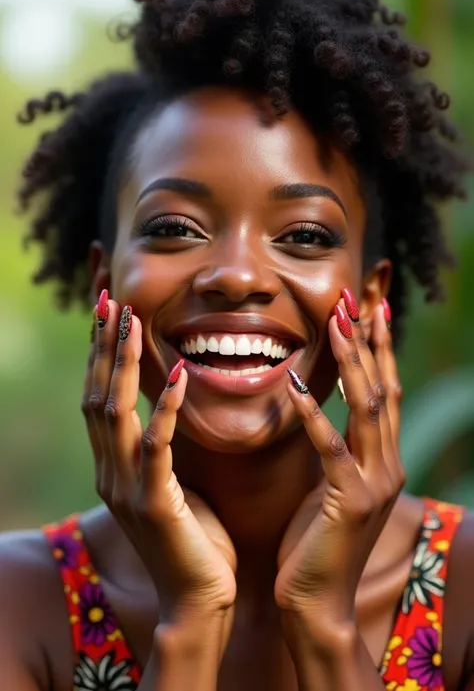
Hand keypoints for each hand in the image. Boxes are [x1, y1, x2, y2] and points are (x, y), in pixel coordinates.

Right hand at [82, 294, 236, 638]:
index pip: (99, 397)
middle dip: (103, 347)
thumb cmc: (195, 539)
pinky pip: (156, 447)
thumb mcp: (172, 484)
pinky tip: (180, 374)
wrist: (199, 600)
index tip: (109, 313)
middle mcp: (111, 472)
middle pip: (97, 395)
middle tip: (108, 300)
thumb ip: (161, 448)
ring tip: (133, 322)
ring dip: (124, 364)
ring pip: (116, 413)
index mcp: (116, 466)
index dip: (101, 354)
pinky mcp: (155, 504)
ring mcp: (128, 489)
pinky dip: (164, 408)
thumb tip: (169, 407)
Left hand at [275, 292, 404, 633]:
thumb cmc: (316, 542)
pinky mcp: (348, 502)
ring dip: (352, 362)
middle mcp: (388, 465)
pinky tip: (296, 381)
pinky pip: (332, 447)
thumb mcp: (333, 486)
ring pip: (368, 408)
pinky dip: (315, 412)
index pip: (384, 390)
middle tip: (358, 296)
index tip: (367, 306)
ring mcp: (374, 484)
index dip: (377, 347)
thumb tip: (322, 407)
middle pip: (384, 388)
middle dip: (371, 340)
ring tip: (338, 321)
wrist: (317, 603)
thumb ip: (337, 449)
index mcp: (383, 460)